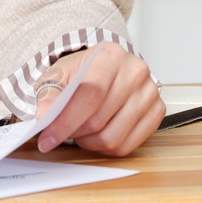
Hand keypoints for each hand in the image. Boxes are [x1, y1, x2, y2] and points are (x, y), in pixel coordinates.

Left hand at [31, 43, 163, 157]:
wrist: (104, 69)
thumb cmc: (83, 72)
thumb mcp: (59, 75)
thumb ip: (49, 94)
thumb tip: (44, 116)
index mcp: (110, 55)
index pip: (90, 93)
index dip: (66, 120)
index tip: (47, 137)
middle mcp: (135, 71)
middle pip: (99, 119)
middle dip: (74, 132)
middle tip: (61, 132)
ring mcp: (149, 92)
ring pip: (113, 137)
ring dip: (89, 142)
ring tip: (80, 131)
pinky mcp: (156, 111)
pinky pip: (127, 145)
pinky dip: (106, 147)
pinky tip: (96, 134)